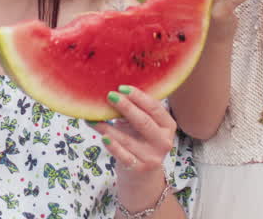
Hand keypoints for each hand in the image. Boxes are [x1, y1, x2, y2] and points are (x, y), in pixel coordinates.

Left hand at [92, 86, 174, 205]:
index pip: (155, 108)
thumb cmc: (140, 141)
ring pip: (127, 139)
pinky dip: (113, 146)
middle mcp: (164, 142)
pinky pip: (123, 155)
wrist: (142, 174)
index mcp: (168, 126)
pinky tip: (102, 137)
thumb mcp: (143, 125)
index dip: (138, 97)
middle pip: (143, 121)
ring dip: (108, 127)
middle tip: (109, 96)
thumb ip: (136, 110)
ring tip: (94, 117)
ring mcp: (153, 157)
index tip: (121, 88)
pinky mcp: (139, 168)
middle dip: (126, 107)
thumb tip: (114, 91)